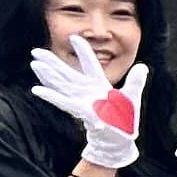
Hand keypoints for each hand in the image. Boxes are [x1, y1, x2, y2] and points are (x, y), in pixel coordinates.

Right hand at [30, 38, 147, 171]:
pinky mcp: (81, 111)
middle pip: (66, 72)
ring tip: (35, 64)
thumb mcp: (132, 96)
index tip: (74, 37)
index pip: (90, 64)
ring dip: (48, 74)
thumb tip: (142, 67)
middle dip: (52, 61)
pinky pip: (63, 102)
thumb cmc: (124, 119)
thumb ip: (136, 81)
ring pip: (61, 84)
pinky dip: (51, 96)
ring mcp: (82, 101)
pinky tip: (36, 90)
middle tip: (35, 51)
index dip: (83, 51)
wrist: (120, 139)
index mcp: (99, 85)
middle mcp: (87, 91)